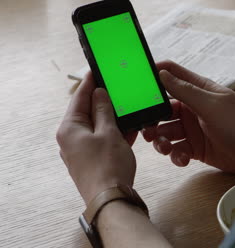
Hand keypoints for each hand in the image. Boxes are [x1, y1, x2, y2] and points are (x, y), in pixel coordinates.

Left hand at [56, 72, 137, 204]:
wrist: (111, 199)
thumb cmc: (108, 166)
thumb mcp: (109, 132)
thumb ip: (104, 110)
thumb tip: (99, 93)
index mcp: (69, 128)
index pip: (79, 98)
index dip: (90, 83)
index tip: (97, 70)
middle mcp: (71, 139)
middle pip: (87, 112)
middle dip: (103, 101)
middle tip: (116, 88)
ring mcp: (81, 151)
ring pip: (97, 126)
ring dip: (112, 118)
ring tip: (126, 108)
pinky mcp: (92, 160)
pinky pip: (102, 140)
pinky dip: (114, 133)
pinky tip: (130, 128)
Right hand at [142, 61, 234, 172]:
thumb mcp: (211, 104)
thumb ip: (185, 91)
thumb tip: (162, 74)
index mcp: (198, 91)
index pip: (172, 76)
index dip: (154, 75)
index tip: (136, 83)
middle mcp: (193, 109)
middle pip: (162, 110)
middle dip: (152, 120)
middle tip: (146, 129)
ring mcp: (194, 130)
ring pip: (166, 133)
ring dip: (161, 141)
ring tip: (164, 148)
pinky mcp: (196, 149)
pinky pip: (177, 150)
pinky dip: (176, 156)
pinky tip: (182, 159)